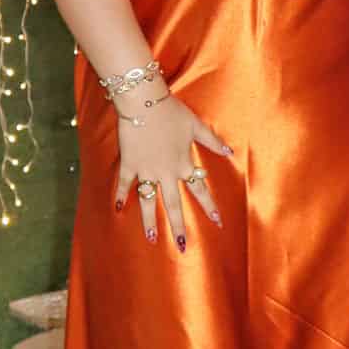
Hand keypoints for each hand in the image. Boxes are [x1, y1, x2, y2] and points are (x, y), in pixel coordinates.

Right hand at [114, 93, 232, 249]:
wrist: (144, 103)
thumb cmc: (172, 112)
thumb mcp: (196, 126)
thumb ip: (213, 142)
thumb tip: (230, 153)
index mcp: (183, 164)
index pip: (200, 190)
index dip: (209, 207)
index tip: (218, 223)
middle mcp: (166, 173)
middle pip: (173, 204)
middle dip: (178, 226)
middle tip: (181, 245)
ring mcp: (146, 170)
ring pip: (148, 201)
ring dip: (150, 220)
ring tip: (151, 238)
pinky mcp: (129, 164)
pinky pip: (125, 184)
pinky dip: (121, 195)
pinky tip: (119, 209)